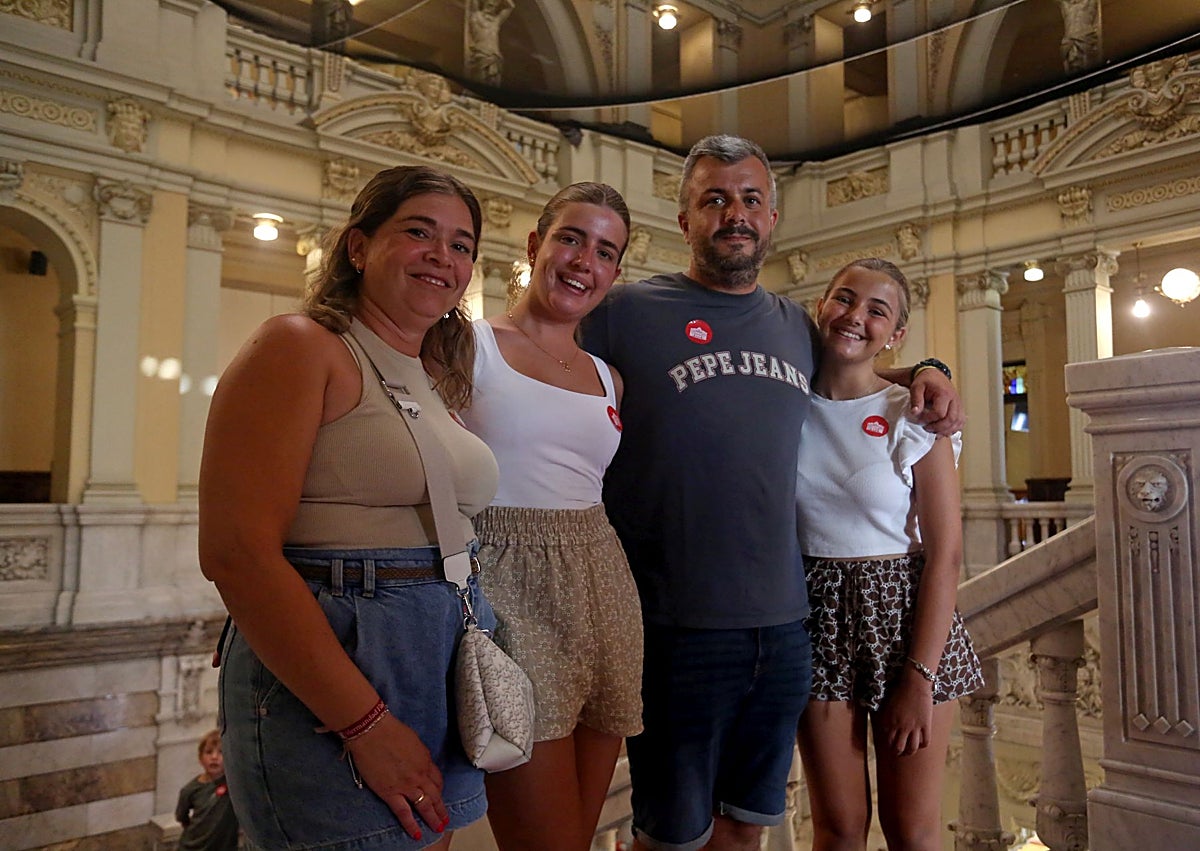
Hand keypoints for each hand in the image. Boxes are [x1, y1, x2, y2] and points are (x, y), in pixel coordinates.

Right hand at [344, 714, 448, 839]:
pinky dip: (411, 825)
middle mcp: (420, 775)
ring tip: (438, 828)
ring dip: (433, 818)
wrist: (373, 731)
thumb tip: (417, 762)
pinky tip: (417, 833)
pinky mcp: (390, 793)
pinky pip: (404, 813)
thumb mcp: (412, 741)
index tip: (439, 796)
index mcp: (425, 760)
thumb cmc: (390, 730)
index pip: (437, 780)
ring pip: (424, 806)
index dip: (439, 790)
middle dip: (441, 808)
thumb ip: (418, 755)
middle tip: (445, 819)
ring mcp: (406, 786)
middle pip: (435, 795)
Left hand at [878, 670, 933, 755]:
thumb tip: (886, 727)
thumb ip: (886, 717)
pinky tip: (922, 744)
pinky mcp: (925, 725)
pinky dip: (923, 745)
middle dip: (898, 752)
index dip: (889, 744)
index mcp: (889, 722)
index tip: (891, 745)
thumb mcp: (888, 705)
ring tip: (910, 751)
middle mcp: (900, 727)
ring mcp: (913, 727)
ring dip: (910, 752)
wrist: (914, 684)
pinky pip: (925, 741)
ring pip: (912, 748)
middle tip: (899, 752)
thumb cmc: (899, 691)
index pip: (888, 740)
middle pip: (898, 748)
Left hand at [909, 369, 963, 434]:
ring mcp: (959, 404)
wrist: (934, 375)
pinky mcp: (959, 408)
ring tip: (934, 431)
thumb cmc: (925, 381)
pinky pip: (960, 422)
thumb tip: (915, 413)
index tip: (919, 419)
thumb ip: (916, 400)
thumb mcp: (916, 387)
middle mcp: (954, 400)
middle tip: (926, 428)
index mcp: (944, 394)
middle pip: (951, 420)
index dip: (929, 419)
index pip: (939, 413)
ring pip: (958, 422)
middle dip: (938, 427)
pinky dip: (953, 429)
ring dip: (946, 430)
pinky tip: (943, 430)